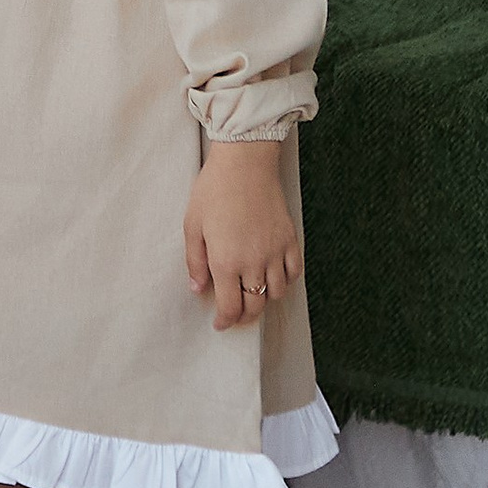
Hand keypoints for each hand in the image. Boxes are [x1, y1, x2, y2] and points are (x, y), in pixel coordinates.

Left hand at [184, 140, 302, 330]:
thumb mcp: (192, 225)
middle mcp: (253, 262)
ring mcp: (275, 252)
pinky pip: (294, 272)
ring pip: (277, 292)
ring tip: (253, 295)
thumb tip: (198, 288)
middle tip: (235, 315)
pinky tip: (275, 277)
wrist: (245, 163)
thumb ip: (195, 261)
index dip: (225, 321)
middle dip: (244, 316)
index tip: (220, 324)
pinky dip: (286, 281)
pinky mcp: (289, 239)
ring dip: (264, 299)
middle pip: (255, 306)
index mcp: (226, 262)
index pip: (230, 307)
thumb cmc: (214, 190)